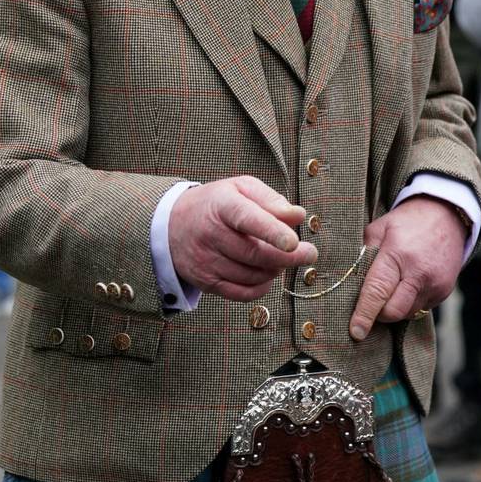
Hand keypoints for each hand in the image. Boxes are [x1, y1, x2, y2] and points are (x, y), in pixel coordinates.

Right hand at [169, 175, 317, 301]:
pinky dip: (261, 287)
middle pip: (255, 253)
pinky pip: (241, 293)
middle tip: (309, 253)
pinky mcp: (205, 281)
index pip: (247, 219)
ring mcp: (206, 260)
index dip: (272, 231)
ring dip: (275, 270)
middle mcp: (210, 233)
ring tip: (280, 257)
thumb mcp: (241, 189)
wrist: (171, 224)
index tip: (293, 242)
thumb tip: (298, 215)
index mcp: (222, 205)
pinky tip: (267, 275)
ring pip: (252, 275)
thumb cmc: (217, 204)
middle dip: (288, 257)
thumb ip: (271, 200)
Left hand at [349, 198, 467, 340]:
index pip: (377, 291)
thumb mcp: (380, 227)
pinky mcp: (445, 291)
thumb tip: (345, 278)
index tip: (356, 332)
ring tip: (392, 287)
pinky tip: (408, 284)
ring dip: (394, 308)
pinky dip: (409, 303)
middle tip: (371, 303)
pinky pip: (421, 308)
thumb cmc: (408, 221)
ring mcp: (435, 284)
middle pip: (394, 312)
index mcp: (397, 254)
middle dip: (378, 314)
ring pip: (407, 313)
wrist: (448, 215)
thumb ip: (363, 253)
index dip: (364, 314)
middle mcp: (419, 273)